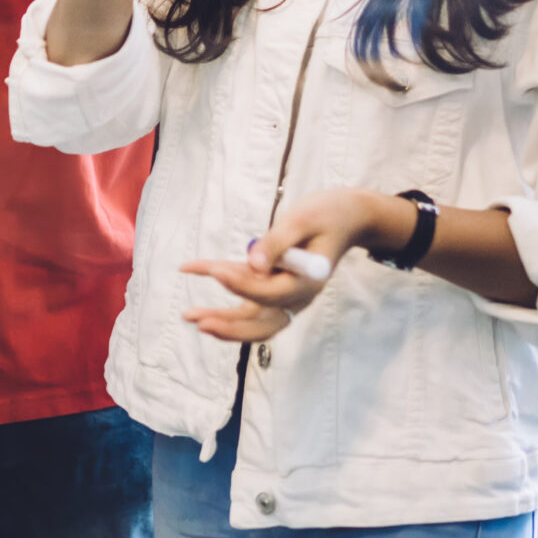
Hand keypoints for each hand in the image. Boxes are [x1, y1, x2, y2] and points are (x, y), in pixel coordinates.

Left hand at [177, 188, 378, 342]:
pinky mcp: (277, 288)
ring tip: (189, 316)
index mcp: (309, 281)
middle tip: (196, 319)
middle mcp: (297, 296)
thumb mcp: (303, 219)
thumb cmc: (327, 214)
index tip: (216, 270)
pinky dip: (226, 297)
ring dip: (223, 321)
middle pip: (262, 321)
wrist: (347, 218)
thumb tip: (252, 263)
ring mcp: (287, 295)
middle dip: (228, 324)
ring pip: (253, 319)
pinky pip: (249, 300)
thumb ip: (277, 242)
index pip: (271, 291)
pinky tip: (195, 280)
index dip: (242, 284)